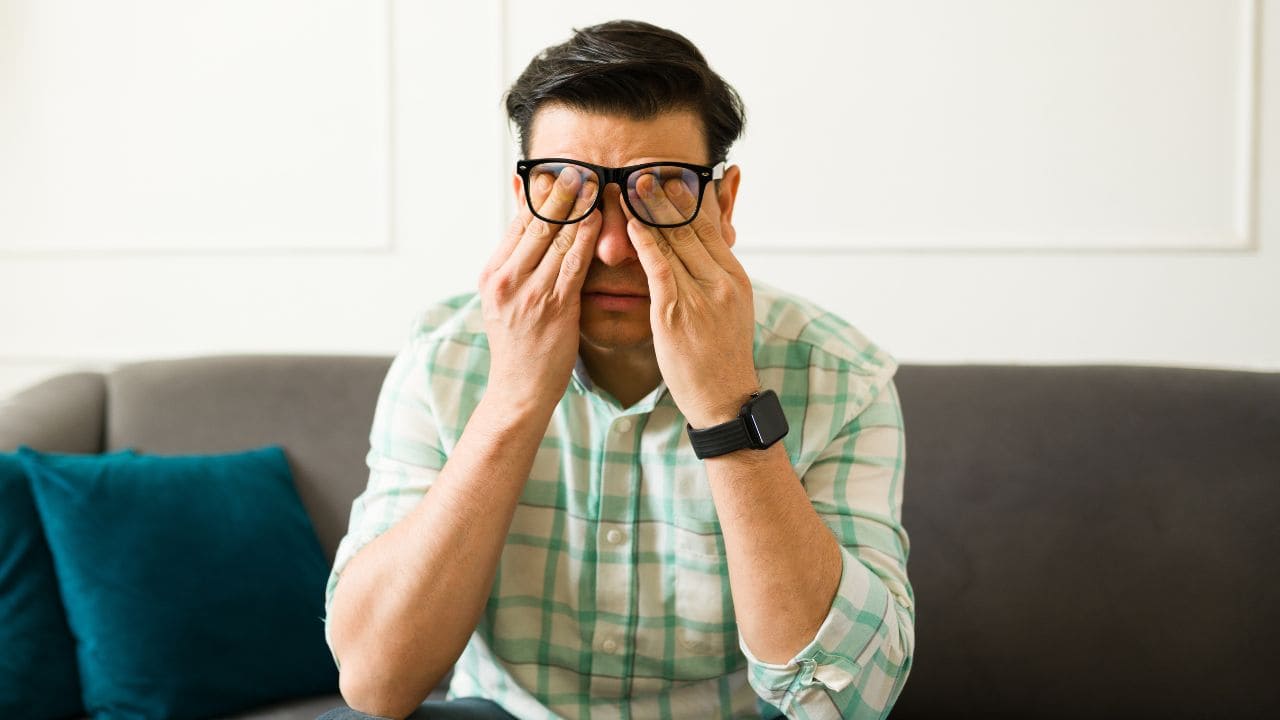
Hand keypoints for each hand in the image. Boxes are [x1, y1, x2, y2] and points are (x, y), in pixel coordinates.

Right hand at [479, 168, 599, 410]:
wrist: (519, 389)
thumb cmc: (518, 344)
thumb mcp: (504, 298)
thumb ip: (518, 260)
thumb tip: (527, 224)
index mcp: (492, 273)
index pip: (518, 222)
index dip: (539, 194)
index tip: (557, 170)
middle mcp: (506, 279)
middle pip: (535, 223)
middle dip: (559, 192)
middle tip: (578, 167)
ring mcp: (528, 293)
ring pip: (555, 238)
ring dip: (577, 208)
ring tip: (593, 183)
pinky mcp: (553, 308)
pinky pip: (573, 264)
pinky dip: (586, 238)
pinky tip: (599, 220)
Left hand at [623, 174, 758, 427]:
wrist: (724, 397)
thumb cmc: (720, 357)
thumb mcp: (729, 309)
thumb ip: (716, 275)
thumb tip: (708, 248)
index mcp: (734, 276)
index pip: (711, 224)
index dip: (690, 195)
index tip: (673, 171)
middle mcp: (721, 280)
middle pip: (692, 225)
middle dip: (666, 192)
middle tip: (645, 166)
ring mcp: (701, 295)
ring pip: (673, 240)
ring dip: (648, 208)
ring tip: (630, 182)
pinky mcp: (675, 313)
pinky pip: (658, 267)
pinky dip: (643, 240)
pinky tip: (629, 221)